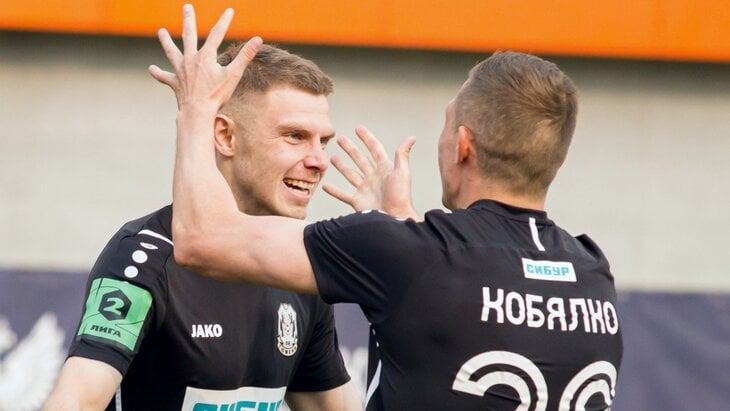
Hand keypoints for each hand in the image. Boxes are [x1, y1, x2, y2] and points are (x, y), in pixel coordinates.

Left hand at [147, 4, 261, 112]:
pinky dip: (158, 73)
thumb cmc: (216, 95)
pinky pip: (164, 76)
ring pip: (171, 52)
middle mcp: (190, 59)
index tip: (229, 10)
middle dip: (188, 20)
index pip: (216, 34)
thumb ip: (245, 56)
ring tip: (160, 31)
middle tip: (186, 7)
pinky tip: (151, 68)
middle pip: (188, 35)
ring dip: (166, 41)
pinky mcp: (175, 83)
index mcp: (205, 56)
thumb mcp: (234, 75)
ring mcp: (181, 71)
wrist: (198, 111)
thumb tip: (258, 39)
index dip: (224, 21)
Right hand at [323, 126, 418, 219]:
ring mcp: (365, 189)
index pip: (374, 149)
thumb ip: (402, 155)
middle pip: (359, 159)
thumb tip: (411, 138)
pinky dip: (334, 191)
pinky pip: (343, 194)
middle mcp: (373, 178)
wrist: (395, 219)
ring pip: (350, 174)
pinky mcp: (358, 201)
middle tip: (341, 139)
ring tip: (333, 158)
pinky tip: (325, 185)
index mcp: (384, 169)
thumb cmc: (400, 197)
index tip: (358, 128)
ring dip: (341, 166)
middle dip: (350, 148)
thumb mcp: (402, 173)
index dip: (367, 138)